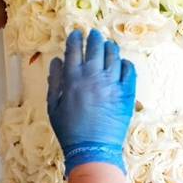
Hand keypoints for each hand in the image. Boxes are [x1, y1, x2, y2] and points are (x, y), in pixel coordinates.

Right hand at [47, 29, 136, 176]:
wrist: (93, 149)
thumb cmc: (69, 130)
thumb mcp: (53, 106)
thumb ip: (54, 81)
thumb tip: (57, 60)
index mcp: (73, 78)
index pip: (74, 49)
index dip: (75, 38)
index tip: (76, 33)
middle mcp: (93, 76)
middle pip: (96, 47)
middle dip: (94, 37)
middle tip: (94, 34)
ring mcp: (112, 83)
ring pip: (113, 55)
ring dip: (110, 47)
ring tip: (108, 45)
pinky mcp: (127, 92)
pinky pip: (129, 70)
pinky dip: (125, 63)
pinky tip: (121, 63)